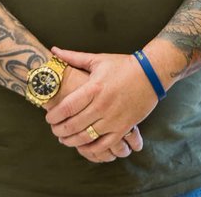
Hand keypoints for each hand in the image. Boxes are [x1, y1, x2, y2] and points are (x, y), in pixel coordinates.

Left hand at [44, 47, 159, 159]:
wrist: (152, 73)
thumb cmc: (124, 65)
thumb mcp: (98, 60)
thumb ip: (74, 58)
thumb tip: (53, 50)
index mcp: (94, 88)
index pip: (66, 107)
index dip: (53, 116)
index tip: (48, 118)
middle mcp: (102, 105)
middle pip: (72, 125)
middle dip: (59, 130)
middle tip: (55, 129)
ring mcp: (113, 118)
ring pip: (85, 137)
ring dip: (71, 141)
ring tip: (65, 139)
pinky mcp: (124, 127)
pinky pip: (104, 145)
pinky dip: (91, 149)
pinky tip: (84, 147)